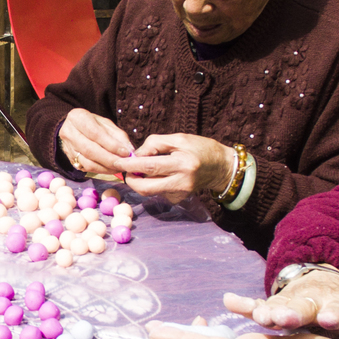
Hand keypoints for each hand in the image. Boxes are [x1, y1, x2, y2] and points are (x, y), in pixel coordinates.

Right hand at [58, 109, 134, 176]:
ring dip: (106, 168)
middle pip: (90, 150)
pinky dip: (100, 171)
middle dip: (109, 159)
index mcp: (77, 118)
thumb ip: (118, 136)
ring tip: (119, 167)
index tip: (125, 152)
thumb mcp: (106, 124)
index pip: (95, 133)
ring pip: (87, 163)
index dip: (111, 145)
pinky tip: (110, 169)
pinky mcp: (69, 159)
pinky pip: (86, 168)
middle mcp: (68, 132)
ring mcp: (67, 147)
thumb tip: (130, 150)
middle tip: (123, 164)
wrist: (74, 128)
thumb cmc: (93, 124)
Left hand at [116, 133, 234, 202]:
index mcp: (182, 164)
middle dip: (131, 179)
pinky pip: (157, 192)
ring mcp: (180, 194)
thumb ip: (155, 144)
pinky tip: (160, 175)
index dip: (131, 165)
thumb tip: (135, 155)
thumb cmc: (199, 148)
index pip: (150, 166)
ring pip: (149, 191)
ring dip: (140, 181)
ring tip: (144, 168)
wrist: (220, 167)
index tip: (118, 162)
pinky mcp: (178, 199)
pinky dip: (152, 183)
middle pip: (145, 187)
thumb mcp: (179, 138)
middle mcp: (181, 182)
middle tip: (126, 169)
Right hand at [223, 272, 338, 333]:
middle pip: (301, 308)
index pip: (337, 311)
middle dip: (292, 314)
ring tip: (260, 318)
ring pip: (277, 307)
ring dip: (268, 312)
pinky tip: (231, 301)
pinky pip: (255, 304)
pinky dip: (244, 304)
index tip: (330, 319)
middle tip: (283, 319)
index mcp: (336, 304)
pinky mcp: (272, 304)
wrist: (321, 285)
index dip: (334, 314)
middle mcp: (310, 301)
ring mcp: (289, 302)